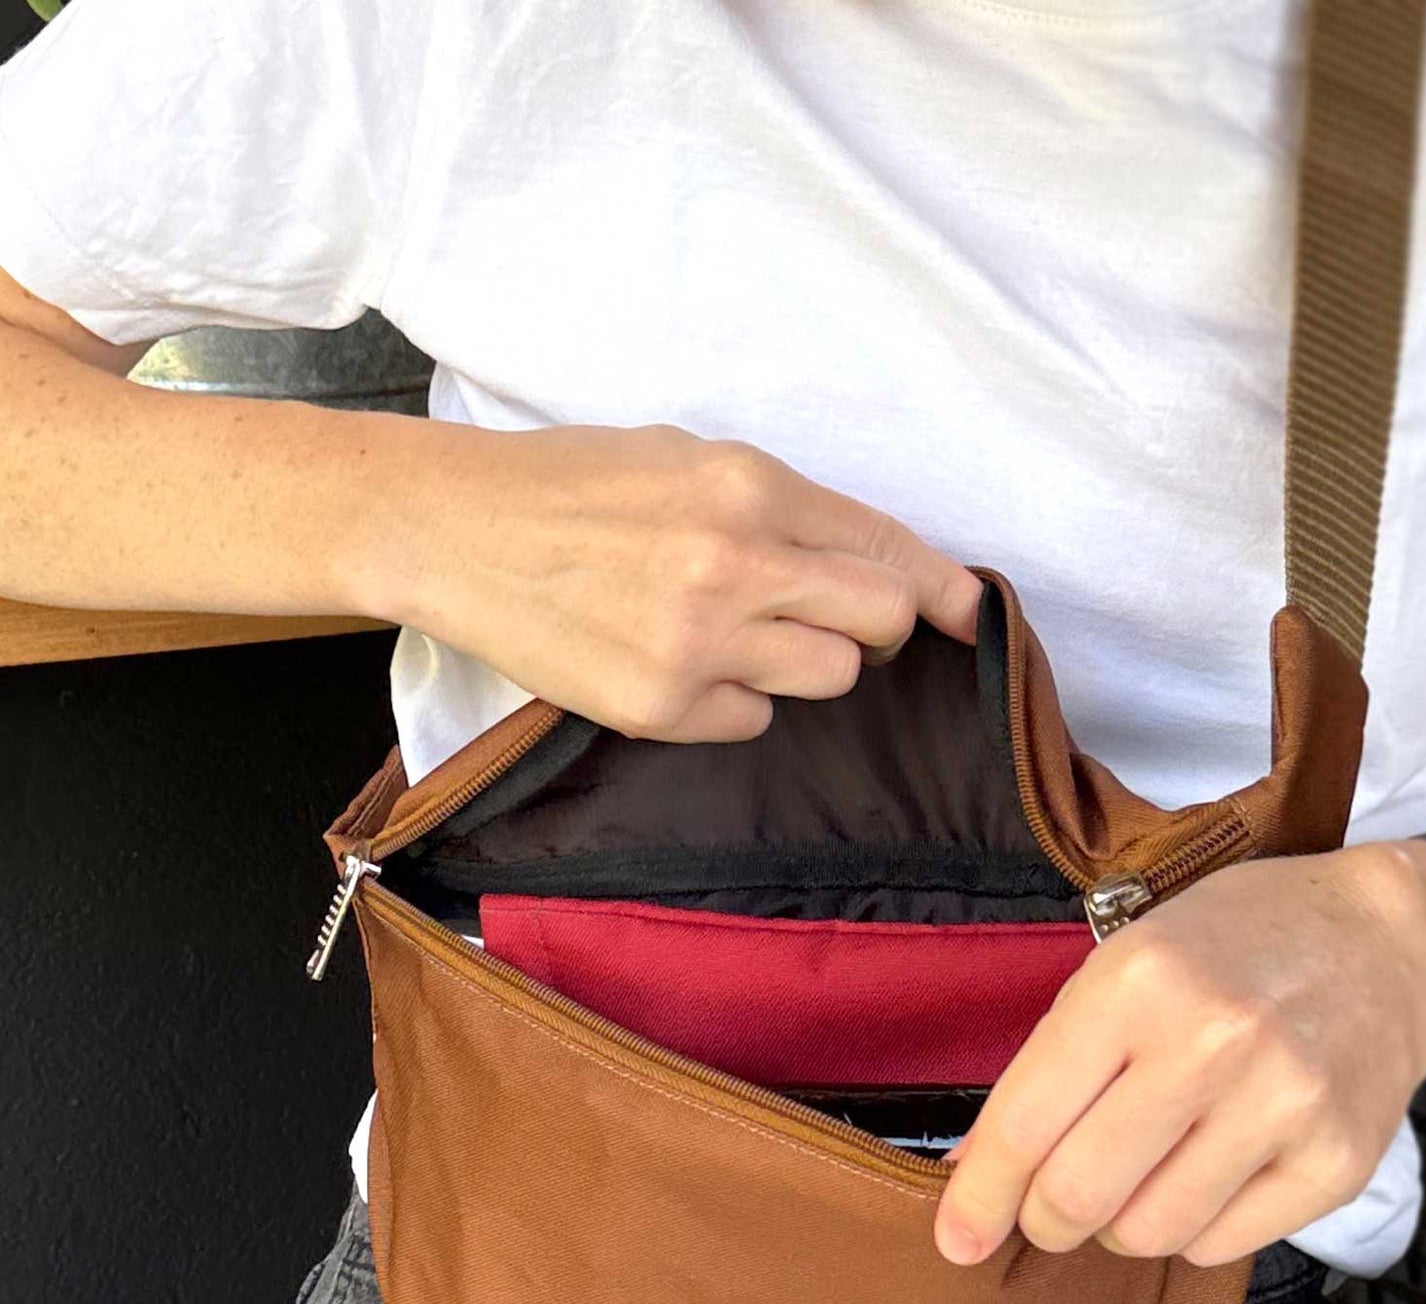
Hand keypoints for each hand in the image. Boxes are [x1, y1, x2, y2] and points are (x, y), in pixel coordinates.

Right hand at [357, 422, 984, 741]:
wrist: (451, 530)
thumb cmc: (570, 484)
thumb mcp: (686, 457)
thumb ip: (781, 505)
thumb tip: (869, 555)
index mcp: (749, 486)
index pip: (888, 546)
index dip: (944, 587)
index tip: (971, 613)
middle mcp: (736, 564)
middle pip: (880, 620)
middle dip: (882, 626)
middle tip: (843, 622)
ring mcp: (699, 644)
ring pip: (829, 677)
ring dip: (805, 662)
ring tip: (741, 636)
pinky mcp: (660, 708)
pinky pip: (753, 722)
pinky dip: (734, 703)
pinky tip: (679, 666)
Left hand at [933, 843, 1425, 1266]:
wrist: (1385, 943)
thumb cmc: (1238, 946)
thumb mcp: (1130, 963)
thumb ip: (1053, 1064)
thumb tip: (975, 1172)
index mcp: (1140, 983)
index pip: (1028, 1121)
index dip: (979, 1196)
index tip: (956, 1239)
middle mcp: (1212, 1042)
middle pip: (1080, 1194)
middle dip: (1048, 1220)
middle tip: (1056, 1209)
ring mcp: (1283, 1105)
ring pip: (1149, 1234)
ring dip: (1124, 1225)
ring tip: (1146, 1175)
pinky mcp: (1336, 1162)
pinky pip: (1222, 1245)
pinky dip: (1195, 1229)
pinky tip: (1210, 1174)